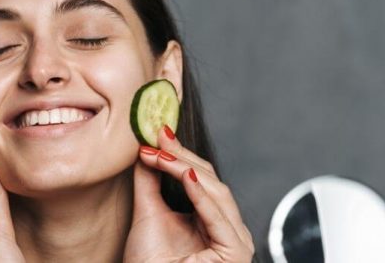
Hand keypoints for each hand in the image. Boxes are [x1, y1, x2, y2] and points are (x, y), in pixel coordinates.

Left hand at [124, 125, 253, 262]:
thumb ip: (150, 180)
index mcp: (213, 222)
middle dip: (183, 157)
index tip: (158, 133)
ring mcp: (236, 242)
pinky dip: (202, 195)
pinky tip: (185, 175)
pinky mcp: (235, 253)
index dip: (180, 155)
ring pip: (217, 193)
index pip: (202, 179)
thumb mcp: (148, 212)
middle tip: (158, 137)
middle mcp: (229, 231)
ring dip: (186, 169)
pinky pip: (218, 217)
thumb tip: (149, 147)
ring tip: (160, 153)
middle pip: (212, 182)